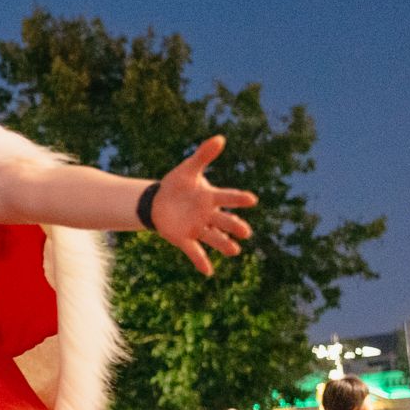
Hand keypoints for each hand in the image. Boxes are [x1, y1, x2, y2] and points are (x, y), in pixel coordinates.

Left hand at [151, 136, 257, 275]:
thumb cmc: (177, 185)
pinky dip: (201, 261)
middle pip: (224, 221)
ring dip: (224, 244)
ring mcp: (197, 228)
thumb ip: (203, 156)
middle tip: (245, 232)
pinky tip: (208, 272)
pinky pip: (195, 251)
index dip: (238, 199)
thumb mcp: (187, 169)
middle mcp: (208, 215)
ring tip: (234, 250)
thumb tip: (220, 138)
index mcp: (211, 197)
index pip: (227, 197)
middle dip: (234, 226)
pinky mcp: (185, 239)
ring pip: (214, 238)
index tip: (252, 199)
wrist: (158, 201)